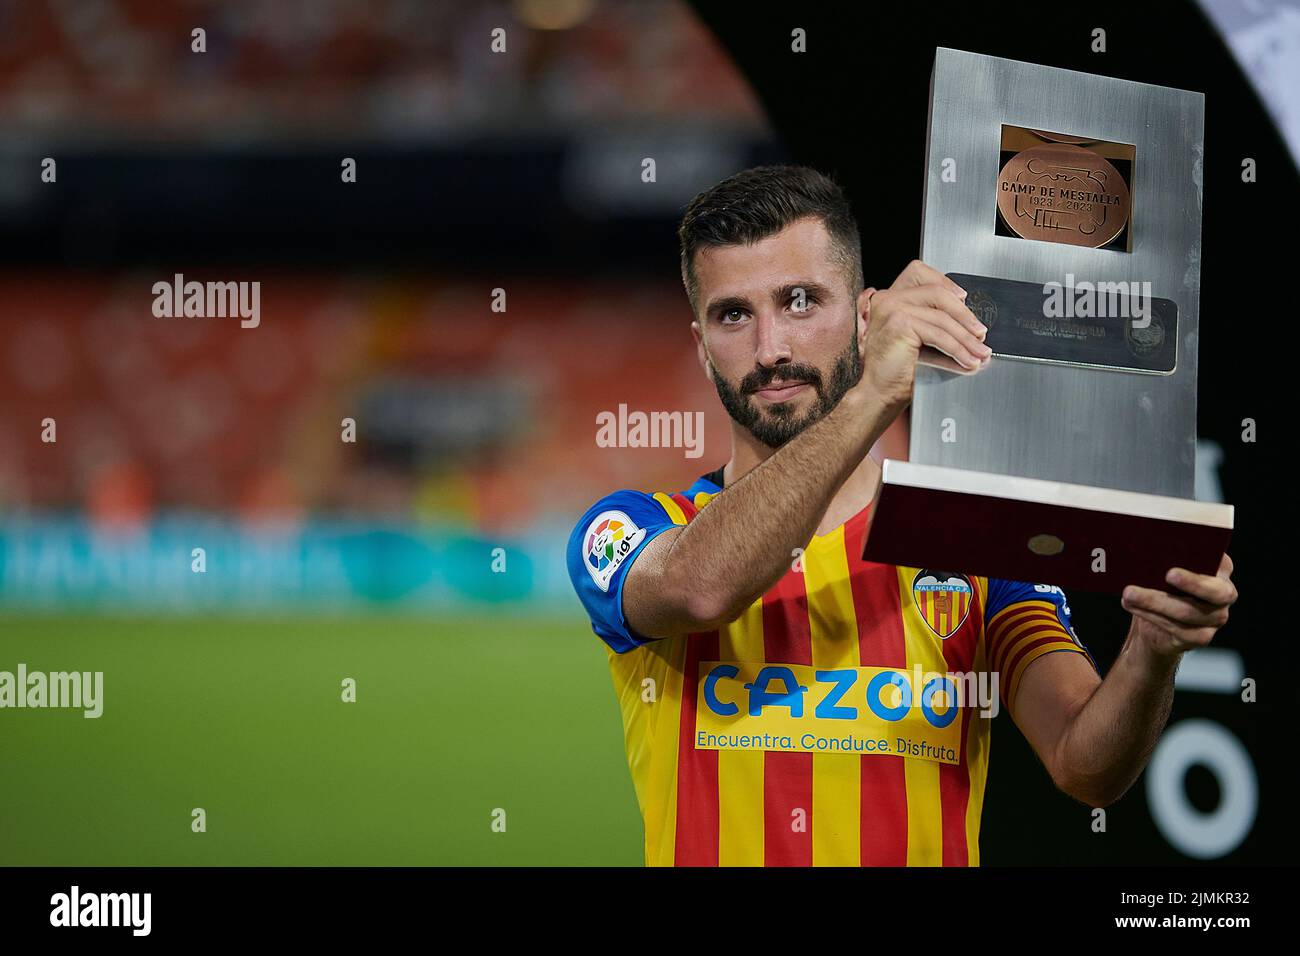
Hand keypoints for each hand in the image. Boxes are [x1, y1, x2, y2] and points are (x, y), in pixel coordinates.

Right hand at [855, 259, 991, 410]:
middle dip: (964, 314)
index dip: (945, 282)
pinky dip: (958, 348)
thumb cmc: (894, 373)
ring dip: (965, 337)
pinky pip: (938, 334)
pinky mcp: (899, 323)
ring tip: (979, 352)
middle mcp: (886, 299)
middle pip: (936, 292)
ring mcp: (891, 309)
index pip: (919, 273)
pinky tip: (967, 360)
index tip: (964, 298)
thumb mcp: (917, 339)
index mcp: (888, 299)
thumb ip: (933, 323)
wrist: (877, 394)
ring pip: (941, 317)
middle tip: (980, 333)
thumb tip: (969, 325)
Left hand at [1121, 553, 1237, 656]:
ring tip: (1129, 593)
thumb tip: (1149, 549)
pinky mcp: (1201, 636)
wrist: (1157, 624)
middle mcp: (1225, 594)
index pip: (1223, 564)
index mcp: (1221, 569)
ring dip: (1155, 602)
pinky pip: (1178, 629)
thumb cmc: (1161, 584)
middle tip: (1169, 574)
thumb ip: (1166, 557)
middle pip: (1215, 591)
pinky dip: (1150, 615)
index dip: (1207, 561)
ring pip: (1188, 612)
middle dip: (1192, 583)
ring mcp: (1216, 618)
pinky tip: (1130, 605)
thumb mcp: (1164, 567)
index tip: (1186, 560)